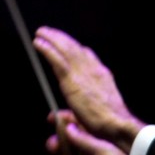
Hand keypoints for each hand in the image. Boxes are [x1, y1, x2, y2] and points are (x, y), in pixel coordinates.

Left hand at [32, 26, 144, 151]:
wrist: (116, 123)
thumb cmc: (109, 122)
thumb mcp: (97, 109)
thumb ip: (79, 108)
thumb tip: (56, 115)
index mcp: (101, 75)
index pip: (87, 56)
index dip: (76, 47)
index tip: (68, 42)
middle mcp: (93, 70)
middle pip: (74, 48)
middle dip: (61, 38)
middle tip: (48, 31)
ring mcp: (82, 73)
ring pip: (65, 50)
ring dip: (52, 38)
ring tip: (40, 32)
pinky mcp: (72, 80)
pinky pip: (57, 60)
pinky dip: (47, 50)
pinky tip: (38, 43)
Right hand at [47, 110, 152, 154]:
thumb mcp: (101, 149)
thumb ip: (81, 138)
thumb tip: (67, 126)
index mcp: (93, 141)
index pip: (74, 127)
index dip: (62, 122)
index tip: (50, 118)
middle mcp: (85, 154)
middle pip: (61, 144)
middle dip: (55, 145)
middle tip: (55, 147)